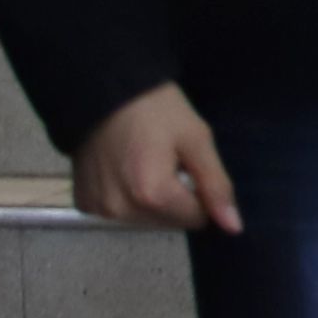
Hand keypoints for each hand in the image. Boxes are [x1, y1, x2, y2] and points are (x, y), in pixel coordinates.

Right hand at [74, 84, 241, 233]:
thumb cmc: (156, 110)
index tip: (189, 164)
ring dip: (154, 201)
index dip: (200, 192)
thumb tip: (233, 226)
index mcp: (153, 195)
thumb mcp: (196, 139)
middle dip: (178, 198)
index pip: (196, 217)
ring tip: (146, 164)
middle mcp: (122, 211)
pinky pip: (120, 213)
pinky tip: (126, 171)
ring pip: (146, 220)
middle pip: (170, 222)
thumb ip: (216, 185)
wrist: (103, 91)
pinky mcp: (84, 203)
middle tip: (167, 161)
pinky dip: (128, 199)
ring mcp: (99, 209)